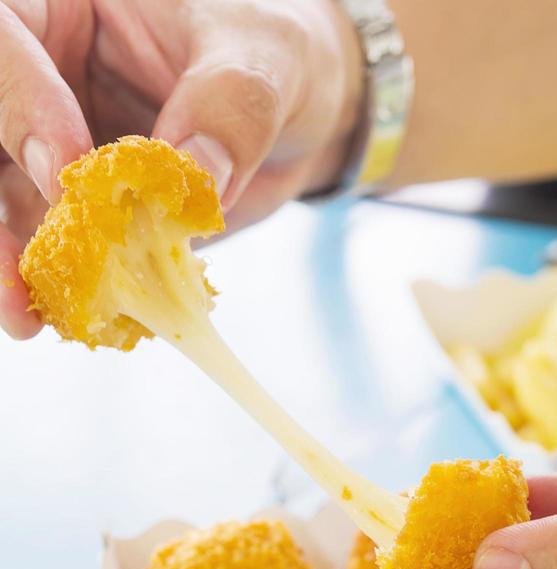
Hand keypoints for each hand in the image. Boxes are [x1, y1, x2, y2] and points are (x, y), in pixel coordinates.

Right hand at [0, 0, 361, 337]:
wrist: (297, 117)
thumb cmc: (273, 57)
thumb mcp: (264, 60)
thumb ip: (230, 106)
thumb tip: (194, 171)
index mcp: (66, 10)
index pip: (4, 36)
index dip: (17, 102)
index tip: (66, 170)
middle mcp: (46, 79)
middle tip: (14, 271)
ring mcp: (57, 150)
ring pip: (8, 204)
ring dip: (17, 264)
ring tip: (31, 316)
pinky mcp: (85, 212)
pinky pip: (61, 251)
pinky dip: (67, 287)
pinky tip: (76, 319)